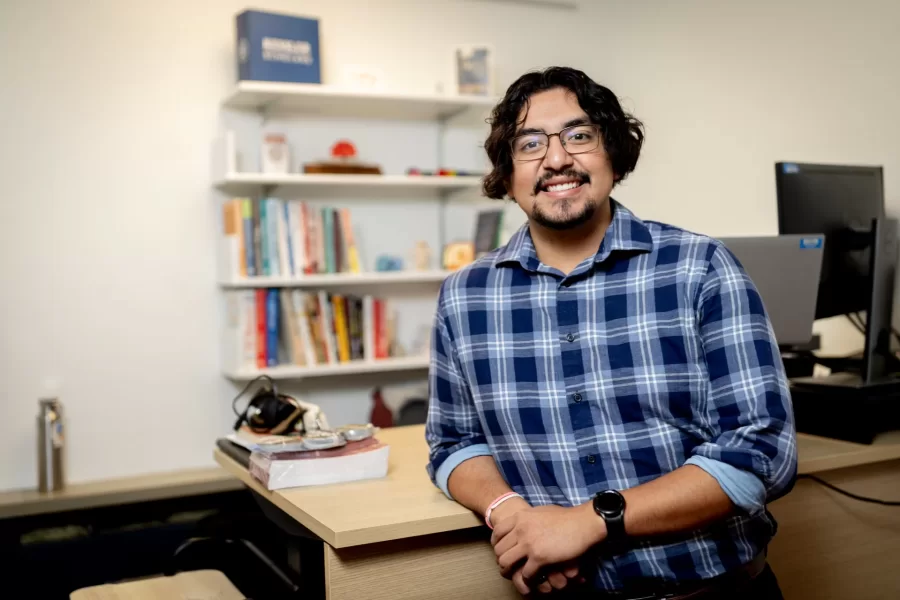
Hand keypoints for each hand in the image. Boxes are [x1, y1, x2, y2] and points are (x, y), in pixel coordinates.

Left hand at [491, 503, 605, 594]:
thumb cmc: (566, 517)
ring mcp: (528, 543)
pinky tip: (533, 577)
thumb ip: (528, 518)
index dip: (497, 543)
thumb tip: (523, 523)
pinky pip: (525, 573)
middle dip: (502, 559)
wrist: (583, 523)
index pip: (497, 531)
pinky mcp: (539, 557)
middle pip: (499, 549)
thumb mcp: (541, 511)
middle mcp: (520, 529)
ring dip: (511, 571)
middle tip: (510, 565)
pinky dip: (528, 578)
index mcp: (520, 516)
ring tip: (517, 573)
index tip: (502, 550)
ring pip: (505, 562)